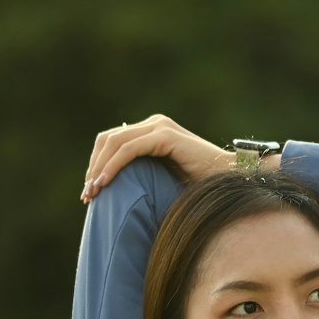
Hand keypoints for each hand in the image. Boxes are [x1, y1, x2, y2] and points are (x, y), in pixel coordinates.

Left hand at [80, 114, 250, 201]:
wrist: (231, 179)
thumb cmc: (203, 185)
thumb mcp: (165, 179)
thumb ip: (145, 174)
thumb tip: (116, 190)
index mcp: (154, 130)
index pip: (113, 141)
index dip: (97, 164)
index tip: (91, 191)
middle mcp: (155, 123)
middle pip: (108, 140)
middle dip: (93, 167)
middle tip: (87, 195)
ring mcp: (160, 126)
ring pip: (114, 143)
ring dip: (99, 168)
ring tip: (92, 193)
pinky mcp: (165, 136)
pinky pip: (129, 149)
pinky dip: (112, 167)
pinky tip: (104, 183)